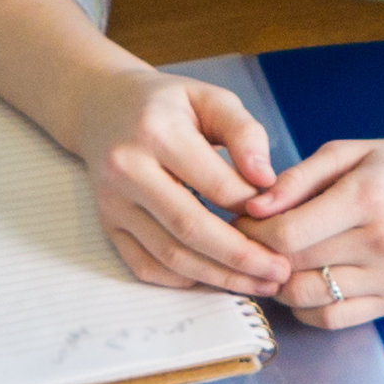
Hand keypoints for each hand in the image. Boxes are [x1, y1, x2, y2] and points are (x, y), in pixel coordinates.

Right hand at [28, 62, 294, 302]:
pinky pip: (146, 266)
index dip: (252, 207)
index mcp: (156, 131)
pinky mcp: (108, 225)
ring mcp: (112, 202)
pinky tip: (218, 281)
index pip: (215, 184)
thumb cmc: (169, 104)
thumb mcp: (211, 99)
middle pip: (191, 228)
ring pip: (170, 255)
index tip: (281, 218)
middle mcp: (126, 169)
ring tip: (259, 284)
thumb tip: (267, 181)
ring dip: (219, 277)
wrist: (102, 106)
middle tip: (280, 272)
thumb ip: (245, 133)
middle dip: (242, 257)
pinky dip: (184, 281)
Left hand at [238, 126, 383, 331]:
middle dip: (259, 256)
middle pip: (294, 265)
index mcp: (367, 198)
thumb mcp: (350, 153)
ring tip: (275, 262)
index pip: (288, 233)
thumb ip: (298, 179)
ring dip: (278, 285)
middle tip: (249, 242)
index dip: (252, 232)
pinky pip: (335, 318)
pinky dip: (306, 307)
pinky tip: (302, 283)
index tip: (241, 221)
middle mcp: (382, 243)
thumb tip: (253, 208)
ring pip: (308, 298)